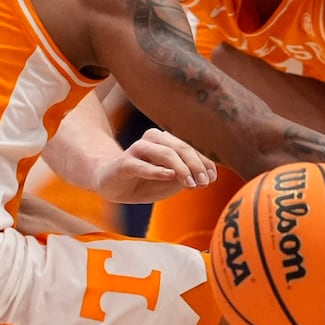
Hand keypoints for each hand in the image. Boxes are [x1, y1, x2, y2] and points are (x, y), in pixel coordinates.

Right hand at [90, 127, 216, 203]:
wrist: (111, 184)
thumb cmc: (144, 181)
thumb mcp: (170, 182)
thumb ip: (186, 177)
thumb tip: (205, 176)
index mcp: (166, 141)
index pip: (190, 147)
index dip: (204, 161)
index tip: (213, 178)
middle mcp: (153, 140)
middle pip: (180, 148)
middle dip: (196, 165)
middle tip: (204, 182)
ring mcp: (137, 150)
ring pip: (164, 153)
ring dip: (182, 169)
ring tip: (192, 184)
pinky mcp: (123, 163)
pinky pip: (141, 165)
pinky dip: (157, 171)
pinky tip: (169, 175)